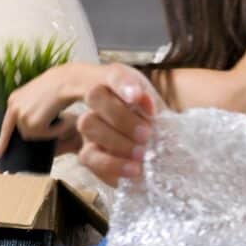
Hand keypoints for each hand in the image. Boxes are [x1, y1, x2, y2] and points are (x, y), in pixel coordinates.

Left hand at [0, 63, 93, 162]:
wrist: (69, 80)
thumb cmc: (62, 84)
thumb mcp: (41, 95)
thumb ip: (31, 108)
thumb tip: (28, 126)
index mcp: (15, 98)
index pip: (4, 121)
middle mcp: (14, 106)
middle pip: (15, 131)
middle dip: (4, 145)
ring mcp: (21, 115)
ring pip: (31, 134)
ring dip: (46, 131)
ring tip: (58, 118)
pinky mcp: (32, 123)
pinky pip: (44, 135)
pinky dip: (55, 131)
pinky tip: (61, 120)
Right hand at [77, 64, 159, 185]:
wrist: (146, 142)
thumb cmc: (153, 120)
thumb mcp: (158, 110)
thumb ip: (154, 106)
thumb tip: (147, 105)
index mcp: (121, 82)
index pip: (116, 74)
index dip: (124, 84)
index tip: (137, 96)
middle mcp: (100, 98)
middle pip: (95, 96)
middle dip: (121, 117)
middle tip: (146, 134)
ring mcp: (90, 123)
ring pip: (87, 123)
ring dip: (116, 141)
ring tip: (141, 155)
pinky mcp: (87, 149)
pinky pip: (87, 157)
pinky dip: (111, 165)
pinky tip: (133, 171)